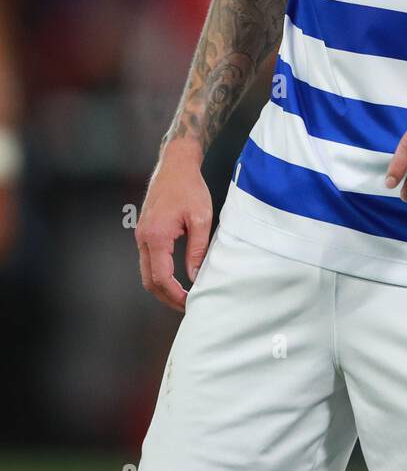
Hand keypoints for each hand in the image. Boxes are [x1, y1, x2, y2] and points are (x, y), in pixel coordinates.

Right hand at [135, 138, 211, 311]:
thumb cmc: (190, 187)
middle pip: (149, 280)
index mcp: (157, 236)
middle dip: (166, 297)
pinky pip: (148, 259)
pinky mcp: (144, 231)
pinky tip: (175, 276)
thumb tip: (195, 277)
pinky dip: (159, 273)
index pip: (161, 277)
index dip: (175, 295)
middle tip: (186, 305)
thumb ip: (197, 250)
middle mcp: (144, 237)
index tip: (190, 302)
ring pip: (146, 271)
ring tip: (182, 295)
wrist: (175, 164)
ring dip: (162, 286)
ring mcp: (141, 234)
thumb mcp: (201, 219)